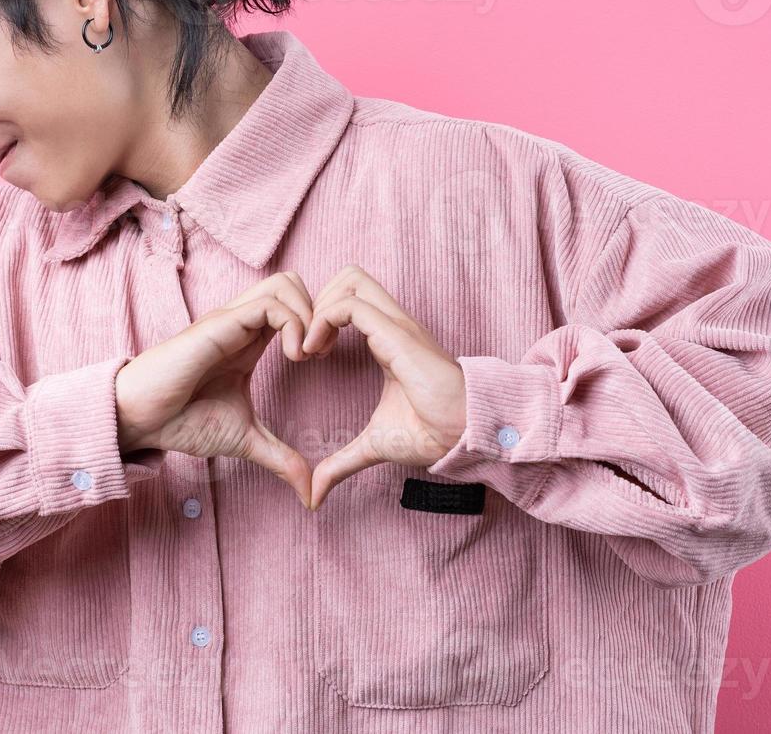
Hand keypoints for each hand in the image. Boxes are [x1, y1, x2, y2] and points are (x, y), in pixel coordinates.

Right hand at [114, 271, 316, 507]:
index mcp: (250, 341)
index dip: (318, 326)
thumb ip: (279, 458)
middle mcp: (243, 323)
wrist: (141, 420)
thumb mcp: (244, 440)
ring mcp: (232, 320)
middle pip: (293, 283)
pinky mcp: (221, 325)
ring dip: (308, 315)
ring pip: (285, 283)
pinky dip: (294, 324)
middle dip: (320, 311)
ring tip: (307, 355)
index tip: (322, 360)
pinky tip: (294, 357)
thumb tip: (309, 493)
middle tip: (320, 353)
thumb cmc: (182, 421)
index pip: (294, 307)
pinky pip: (269, 304)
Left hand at [300, 264, 468, 509]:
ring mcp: (395, 324)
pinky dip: (324, 320)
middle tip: (306, 343)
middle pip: (349, 276)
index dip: (321, 318)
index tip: (307, 355)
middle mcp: (391, 324)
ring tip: (310, 348)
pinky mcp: (397, 333)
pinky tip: (315, 353)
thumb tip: (315, 494)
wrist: (463, 435)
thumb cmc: (430, 434)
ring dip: (319, 307)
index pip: (350, 300)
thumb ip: (342, 462)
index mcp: (387, 340)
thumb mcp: (374, 445)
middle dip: (317, 301)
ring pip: (350, 279)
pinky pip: (350, 305)